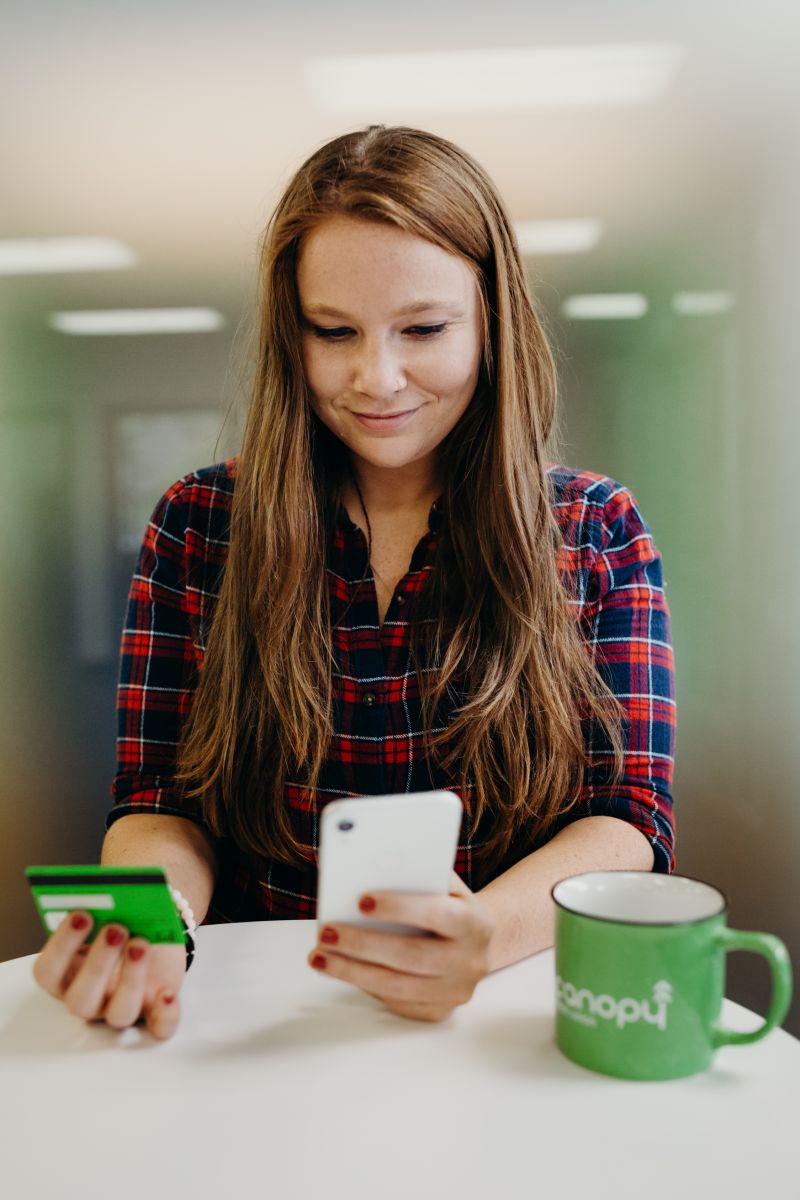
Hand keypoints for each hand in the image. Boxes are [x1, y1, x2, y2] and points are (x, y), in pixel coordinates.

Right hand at [32, 912, 185, 1039]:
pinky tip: (167, 991)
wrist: (152, 932)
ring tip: (142, 943)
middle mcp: (88, 997)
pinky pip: (158, 1028)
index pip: (47, 972)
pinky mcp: (154, 1011)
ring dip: (131, 979)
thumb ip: (106, 904)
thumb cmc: (123, 922)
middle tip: (116, 928)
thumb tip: (117, 890)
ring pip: (119, 1013)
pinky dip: (165, 1015)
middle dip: (98, 963)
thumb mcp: (112, 912)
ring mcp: (120, 1008)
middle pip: (81, 999)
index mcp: (66, 973)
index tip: (82, 913)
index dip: (61, 945)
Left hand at [308, 871, 494, 1022]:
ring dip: (352, 972)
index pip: (435, 913)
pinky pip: (395, 1002)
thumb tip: (375, 867)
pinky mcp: (439, 1011)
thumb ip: (419, 875)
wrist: (481, 941)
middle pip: (410, 956)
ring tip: (320, 956)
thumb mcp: (446, 884)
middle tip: (328, 933)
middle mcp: (471, 961)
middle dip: (363, 945)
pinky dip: (364, 985)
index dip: (399, 907)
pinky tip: (342, 970)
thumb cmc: (451, 905)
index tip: (361, 900)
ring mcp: (456, 991)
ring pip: (397, 986)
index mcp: (475, 922)